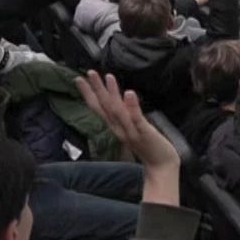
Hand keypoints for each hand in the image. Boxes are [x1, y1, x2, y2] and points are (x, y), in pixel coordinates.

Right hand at [74, 71, 179, 202]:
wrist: (161, 166)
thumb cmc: (148, 146)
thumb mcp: (132, 129)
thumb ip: (125, 117)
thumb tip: (119, 101)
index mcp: (116, 127)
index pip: (99, 108)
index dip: (88, 94)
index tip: (79, 79)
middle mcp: (120, 129)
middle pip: (105, 107)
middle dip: (96, 90)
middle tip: (89, 72)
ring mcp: (131, 131)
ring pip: (118, 111)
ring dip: (112, 93)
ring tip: (108, 77)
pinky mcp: (144, 133)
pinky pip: (136, 119)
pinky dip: (132, 106)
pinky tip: (129, 93)